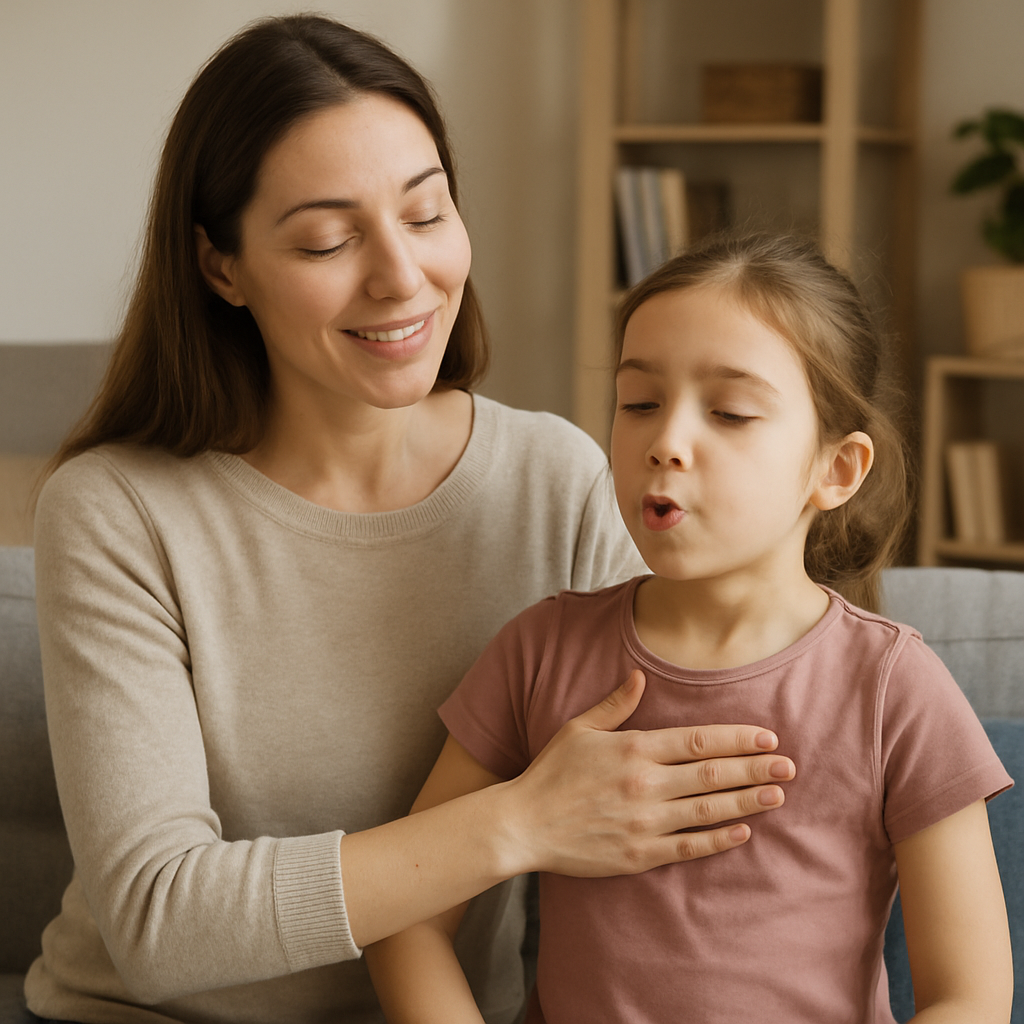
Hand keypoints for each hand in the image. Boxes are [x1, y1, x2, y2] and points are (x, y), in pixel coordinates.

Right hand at [502, 670, 793, 876]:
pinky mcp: (640, 854)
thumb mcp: (580, 728)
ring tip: (777, 795)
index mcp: (633, 748)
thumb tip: (640, 675)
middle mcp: (644, 784)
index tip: (767, 736)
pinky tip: (743, 832)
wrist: (524, 824)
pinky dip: (719, 839)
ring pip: (708, 810)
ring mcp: (644, 822)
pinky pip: (689, 847)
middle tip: (788, 766)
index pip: (698, 740)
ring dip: (747, 802)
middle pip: (712, 774)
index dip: (737, 738)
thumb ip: (616, 704)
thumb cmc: (551, 773)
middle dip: (754, 768)